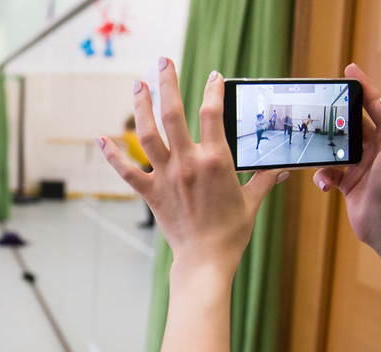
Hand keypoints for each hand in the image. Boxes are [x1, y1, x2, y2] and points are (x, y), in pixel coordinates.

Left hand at [99, 57, 286, 271]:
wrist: (206, 260)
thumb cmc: (231, 232)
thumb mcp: (252, 201)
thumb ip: (263, 180)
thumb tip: (278, 170)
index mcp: (216, 161)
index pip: (213, 114)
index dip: (213, 91)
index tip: (213, 77)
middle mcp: (188, 163)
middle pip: (173, 114)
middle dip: (168, 83)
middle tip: (163, 62)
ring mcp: (166, 177)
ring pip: (147, 135)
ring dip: (140, 108)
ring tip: (137, 85)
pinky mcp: (151, 193)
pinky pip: (127, 171)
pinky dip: (112, 156)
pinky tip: (102, 139)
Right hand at [314, 63, 380, 246]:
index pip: (374, 104)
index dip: (363, 86)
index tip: (349, 70)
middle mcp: (375, 148)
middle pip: (351, 123)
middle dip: (335, 117)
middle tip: (320, 110)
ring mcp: (360, 165)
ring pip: (334, 148)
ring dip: (324, 152)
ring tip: (317, 153)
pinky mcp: (347, 183)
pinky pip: (327, 172)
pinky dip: (322, 177)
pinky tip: (325, 184)